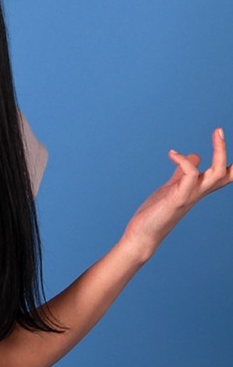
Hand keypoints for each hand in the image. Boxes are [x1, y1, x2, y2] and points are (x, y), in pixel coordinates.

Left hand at [122, 128, 232, 259]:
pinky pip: (190, 176)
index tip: (223, 141)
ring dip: (219, 151)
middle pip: (226, 173)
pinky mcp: (177, 199)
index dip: (230, 164)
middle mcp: (198, 193)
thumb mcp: (173, 187)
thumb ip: (182, 173)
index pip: (224, 176)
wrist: (143, 235)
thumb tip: (194, 157)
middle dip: (225, 151)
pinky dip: (184, 161)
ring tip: (217, 131)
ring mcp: (190, 196)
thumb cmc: (156, 213)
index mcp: (199, 189)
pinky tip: (172, 154)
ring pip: (216, 174)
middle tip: (219, 130)